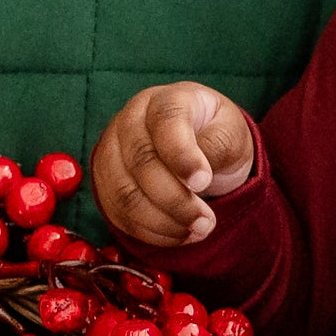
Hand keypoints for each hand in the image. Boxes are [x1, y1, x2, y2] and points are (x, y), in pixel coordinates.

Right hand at [89, 83, 256, 245]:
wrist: (196, 144)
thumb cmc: (215, 134)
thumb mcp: (231, 133)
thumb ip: (218, 146)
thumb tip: (198, 176)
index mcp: (164, 101)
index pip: (165, 122)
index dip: (182, 155)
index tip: (203, 182)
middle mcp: (130, 121)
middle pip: (141, 162)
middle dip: (176, 200)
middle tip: (206, 222)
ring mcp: (111, 152)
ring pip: (125, 193)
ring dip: (163, 222)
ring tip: (197, 231)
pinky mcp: (104, 183)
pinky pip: (119, 214)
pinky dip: (151, 232)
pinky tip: (179, 234)